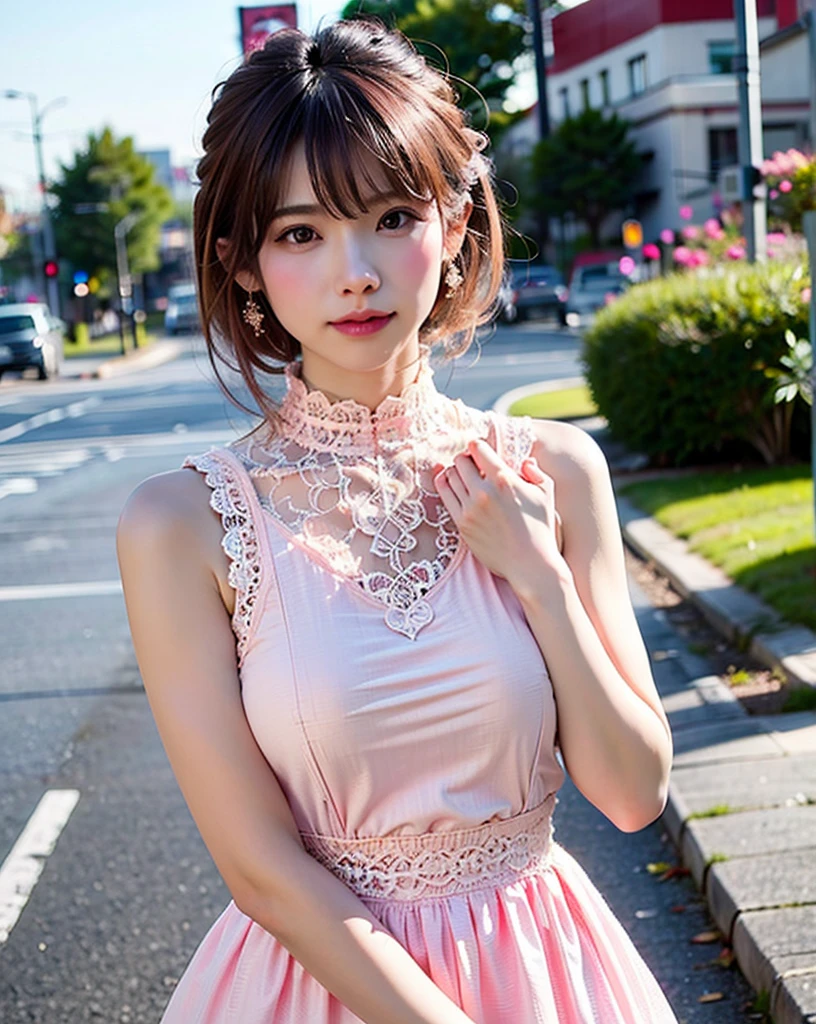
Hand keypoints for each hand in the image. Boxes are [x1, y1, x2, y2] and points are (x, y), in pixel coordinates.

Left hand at [432, 438, 570, 594]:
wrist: (530, 563)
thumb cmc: (541, 527)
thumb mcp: (546, 493)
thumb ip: (536, 472)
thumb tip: (524, 461)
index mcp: (504, 479)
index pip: (477, 447)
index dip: (478, 446)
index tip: (481, 451)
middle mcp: (483, 491)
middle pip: (460, 460)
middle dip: (466, 459)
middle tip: (473, 465)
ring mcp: (470, 508)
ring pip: (450, 476)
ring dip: (456, 472)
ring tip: (465, 477)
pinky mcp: (461, 523)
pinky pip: (444, 495)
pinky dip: (445, 485)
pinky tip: (453, 485)